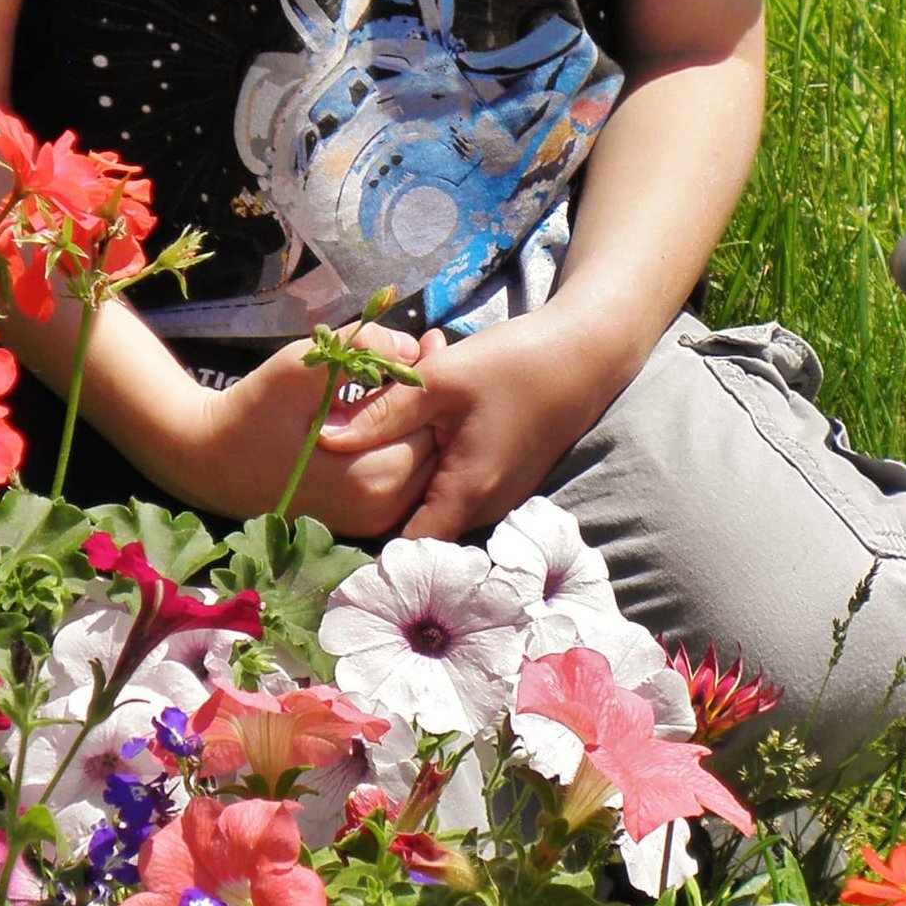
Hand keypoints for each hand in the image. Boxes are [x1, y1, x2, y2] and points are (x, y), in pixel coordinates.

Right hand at [185, 326, 441, 534]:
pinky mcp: (365, 522)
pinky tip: (396, 409)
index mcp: (370, 476)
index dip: (435, 378)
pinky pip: (408, 478)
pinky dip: (409, 443)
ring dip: (424, 421)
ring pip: (426, 464)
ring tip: (413, 375)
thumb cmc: (253, 410)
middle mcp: (380, 509)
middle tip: (431, 347)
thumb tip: (412, 348)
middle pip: (436, 447)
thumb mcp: (301, 367)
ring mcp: (374, 521)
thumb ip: (361, 351)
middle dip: (435, 400)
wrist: (209, 460)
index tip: (430, 339)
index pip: (431, 424)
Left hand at [317, 313, 628, 540]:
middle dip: (383, 498)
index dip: (371, 541)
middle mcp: (484, 509)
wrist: (583, 355)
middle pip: (418, 526)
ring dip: (409, 476)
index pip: (409, 550)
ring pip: (435, 503)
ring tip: (387, 435)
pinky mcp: (502, 480)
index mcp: (466, 494)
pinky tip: (426, 424)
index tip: (336, 519)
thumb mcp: (439, 382)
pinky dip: (434, 464)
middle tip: (349, 464)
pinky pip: (455, 486)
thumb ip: (382, 414)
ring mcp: (497, 497)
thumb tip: (321, 438)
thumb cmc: (513, 366)